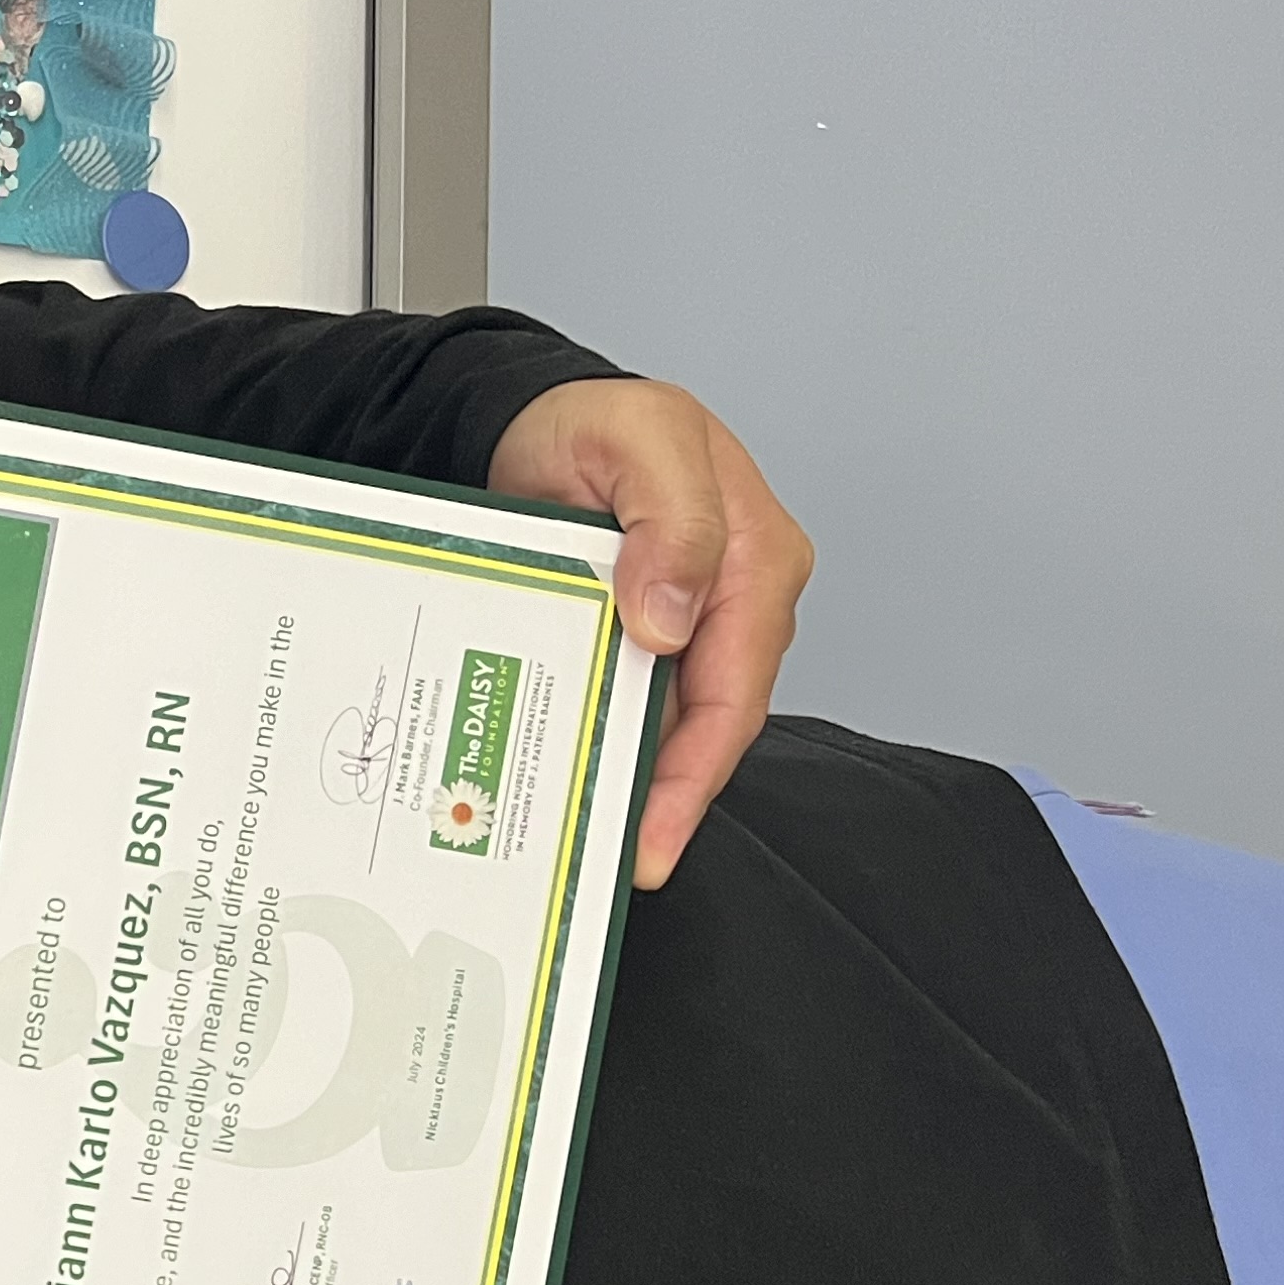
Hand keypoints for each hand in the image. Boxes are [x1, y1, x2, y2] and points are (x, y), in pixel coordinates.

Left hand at [485, 381, 816, 889]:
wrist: (527, 419)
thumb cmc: (591, 421)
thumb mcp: (638, 442)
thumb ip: (670, 521)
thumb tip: (672, 616)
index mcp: (756, 559)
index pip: (735, 691)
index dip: (694, 775)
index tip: (652, 839)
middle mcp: (732, 603)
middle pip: (706, 726)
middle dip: (664, 802)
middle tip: (613, 866)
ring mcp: (686, 626)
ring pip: (665, 726)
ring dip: (630, 783)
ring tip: (583, 845)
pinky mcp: (638, 640)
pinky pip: (629, 706)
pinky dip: (602, 746)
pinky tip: (566, 785)